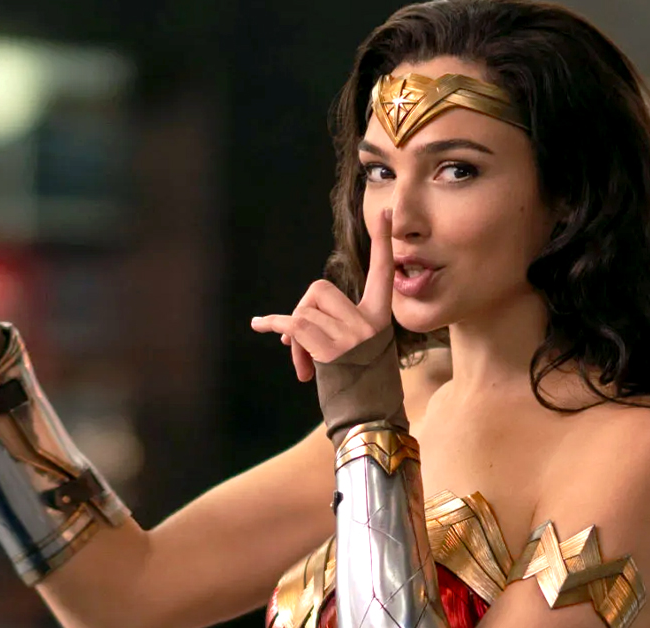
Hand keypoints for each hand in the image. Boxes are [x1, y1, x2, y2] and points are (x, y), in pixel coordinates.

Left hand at [251, 209, 394, 381]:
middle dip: (301, 312)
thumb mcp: (361, 348)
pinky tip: (262, 325)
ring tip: (303, 364)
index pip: (383, 272)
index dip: (384, 243)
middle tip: (299, 344)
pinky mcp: (334, 350)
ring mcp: (353, 335)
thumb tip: (292, 324)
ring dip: (293, 336)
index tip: (386, 214)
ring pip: (303, 311)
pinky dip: (275, 326)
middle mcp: (369, 321)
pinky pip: (294, 325)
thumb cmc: (361, 387)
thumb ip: (340, 325)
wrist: (370, 421)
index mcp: (380, 317)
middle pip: (319, 291)